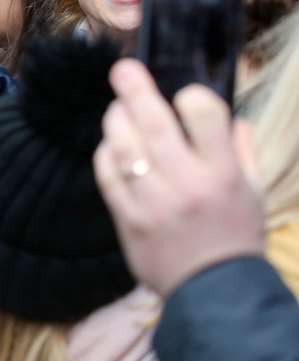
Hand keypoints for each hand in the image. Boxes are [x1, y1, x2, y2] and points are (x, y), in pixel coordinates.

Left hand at [93, 59, 264, 295]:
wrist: (213, 291)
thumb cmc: (236, 237)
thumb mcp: (255, 193)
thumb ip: (243, 151)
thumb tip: (230, 116)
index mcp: (224, 173)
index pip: (204, 115)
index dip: (191, 96)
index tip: (184, 96)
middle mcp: (187, 183)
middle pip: (155, 123)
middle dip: (136, 89)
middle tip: (123, 69)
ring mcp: (154, 201)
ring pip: (124, 146)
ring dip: (116, 120)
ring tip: (118, 109)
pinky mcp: (128, 218)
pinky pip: (107, 176)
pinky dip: (106, 154)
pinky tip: (112, 146)